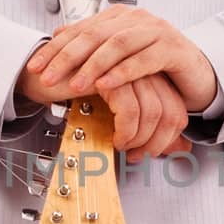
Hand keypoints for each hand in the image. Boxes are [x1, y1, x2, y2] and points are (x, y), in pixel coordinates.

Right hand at [15, 58, 192, 161]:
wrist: (42, 76)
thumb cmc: (79, 95)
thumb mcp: (120, 113)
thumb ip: (153, 126)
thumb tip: (180, 148)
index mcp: (150, 73)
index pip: (176, 109)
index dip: (167, 138)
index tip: (149, 152)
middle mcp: (145, 67)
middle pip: (171, 112)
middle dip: (155, 143)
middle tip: (135, 155)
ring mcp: (130, 68)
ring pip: (154, 113)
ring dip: (138, 139)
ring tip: (121, 146)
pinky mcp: (112, 74)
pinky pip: (131, 111)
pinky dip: (125, 132)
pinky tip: (113, 137)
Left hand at [25, 6, 217, 112]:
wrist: (197, 73)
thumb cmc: (157, 66)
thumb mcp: (120, 55)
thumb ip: (93, 43)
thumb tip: (59, 34)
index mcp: (120, 17)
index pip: (80, 29)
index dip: (55, 48)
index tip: (35, 66)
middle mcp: (137, 19)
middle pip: (95, 34)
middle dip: (67, 57)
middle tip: (48, 76)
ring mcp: (157, 31)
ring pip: (118, 45)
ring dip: (93, 66)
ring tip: (76, 84)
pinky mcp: (173, 49)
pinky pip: (144, 60)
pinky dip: (123, 72)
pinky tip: (106, 84)